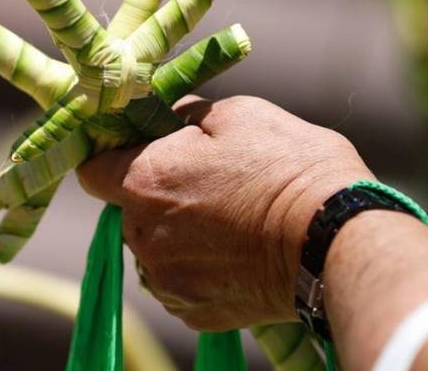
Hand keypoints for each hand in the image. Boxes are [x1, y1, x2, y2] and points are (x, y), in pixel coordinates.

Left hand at [76, 95, 370, 330]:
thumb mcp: (236, 114)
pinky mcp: (192, 312)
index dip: (111, 156)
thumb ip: (182, 116)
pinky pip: (177, 281)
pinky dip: (196, 267)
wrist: (337, 240)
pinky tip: (235, 251)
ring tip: (228, 219)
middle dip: (153, 194)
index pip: (90, 170)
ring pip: (151, 248)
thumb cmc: (289, 166)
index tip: (136, 150)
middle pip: (125, 210)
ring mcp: (166, 279)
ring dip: (174, 233)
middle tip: (204, 180)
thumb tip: (163, 120)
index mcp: (144, 181)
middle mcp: (142, 235)